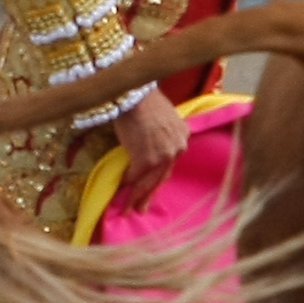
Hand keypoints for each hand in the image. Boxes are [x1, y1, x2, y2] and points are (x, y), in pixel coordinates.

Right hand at [112, 87, 189, 209]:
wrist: (134, 94)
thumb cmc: (142, 101)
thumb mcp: (159, 118)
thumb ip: (159, 135)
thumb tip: (146, 146)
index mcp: (183, 136)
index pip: (170, 161)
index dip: (159, 175)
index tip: (152, 185)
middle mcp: (178, 148)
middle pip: (163, 176)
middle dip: (150, 193)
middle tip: (141, 207)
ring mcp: (164, 156)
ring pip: (150, 182)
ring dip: (137, 197)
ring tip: (128, 208)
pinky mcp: (147, 161)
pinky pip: (135, 177)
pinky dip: (127, 184)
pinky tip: (120, 190)